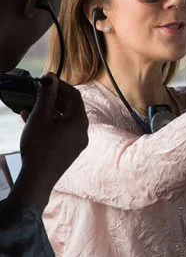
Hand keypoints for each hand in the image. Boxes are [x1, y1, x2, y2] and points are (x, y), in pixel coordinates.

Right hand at [13, 73, 88, 210]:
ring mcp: (78, 142)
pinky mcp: (70, 150)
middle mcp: (83, 130)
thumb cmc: (39, 146)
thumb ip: (46, 96)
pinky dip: (50, 123)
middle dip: (54, 97)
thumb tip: (50, 77)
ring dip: (50, 110)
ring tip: (31, 104)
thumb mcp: (40, 117)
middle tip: (38, 90)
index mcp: (80, 120)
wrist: (38, 179)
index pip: (74, 95)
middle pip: (71, 107)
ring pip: (65, 120)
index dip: (60, 85)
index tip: (45, 79)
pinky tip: (31, 120)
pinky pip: (62, 131)